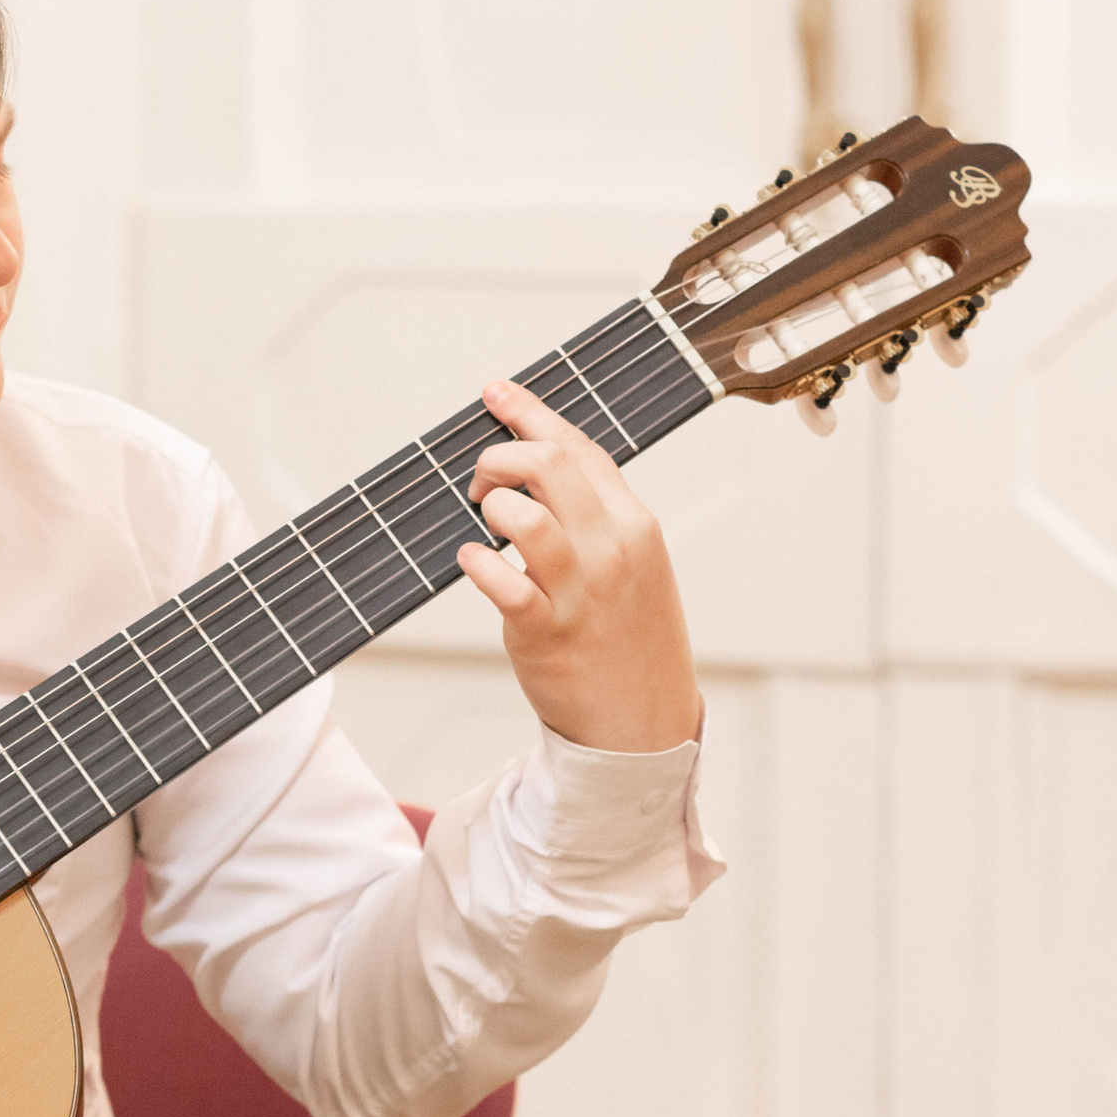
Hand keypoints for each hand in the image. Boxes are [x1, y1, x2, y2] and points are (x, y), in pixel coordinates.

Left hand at [455, 378, 701, 751]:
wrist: (643, 723)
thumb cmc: (630, 640)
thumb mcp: (637, 565)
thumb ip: (599, 516)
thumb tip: (544, 468)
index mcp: (634, 523)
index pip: (579, 446)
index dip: (531, 412)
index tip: (496, 393)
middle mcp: (611, 548)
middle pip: (547, 463)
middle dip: (498, 457)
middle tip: (482, 482)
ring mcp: (579, 590)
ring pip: (521, 514)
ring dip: (488, 508)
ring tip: (483, 525)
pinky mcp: (545, 632)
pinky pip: (499, 582)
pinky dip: (475, 563)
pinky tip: (473, 563)